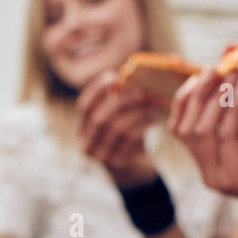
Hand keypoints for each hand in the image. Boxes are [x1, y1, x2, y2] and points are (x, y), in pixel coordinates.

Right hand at [77, 70, 159, 188]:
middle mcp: (87, 143)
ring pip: (116, 128)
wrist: (134, 171)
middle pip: (99, 117)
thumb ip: (123, 96)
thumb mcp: (121, 117)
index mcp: (83, 129)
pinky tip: (154, 118)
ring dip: (136, 112)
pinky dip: (143, 124)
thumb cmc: (128, 136)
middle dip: (120, 100)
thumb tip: (144, 66)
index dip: (96, 90)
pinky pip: (130, 139)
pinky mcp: (118, 164)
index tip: (113, 75)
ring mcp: (101, 156)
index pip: (84, 106)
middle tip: (140, 91)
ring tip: (151, 105)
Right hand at [169, 67, 237, 222]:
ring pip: (200, 132)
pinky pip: (225, 138)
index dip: (185, 98)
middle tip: (217, 67)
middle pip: (184, 128)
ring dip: (215, 99)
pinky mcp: (235, 180)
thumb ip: (232, 111)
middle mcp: (207, 171)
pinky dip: (231, 110)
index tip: (204, 71)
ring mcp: (218, 178)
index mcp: (207, 160)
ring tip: (233, 75)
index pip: (179, 128)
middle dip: (198, 94)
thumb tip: (224, 71)